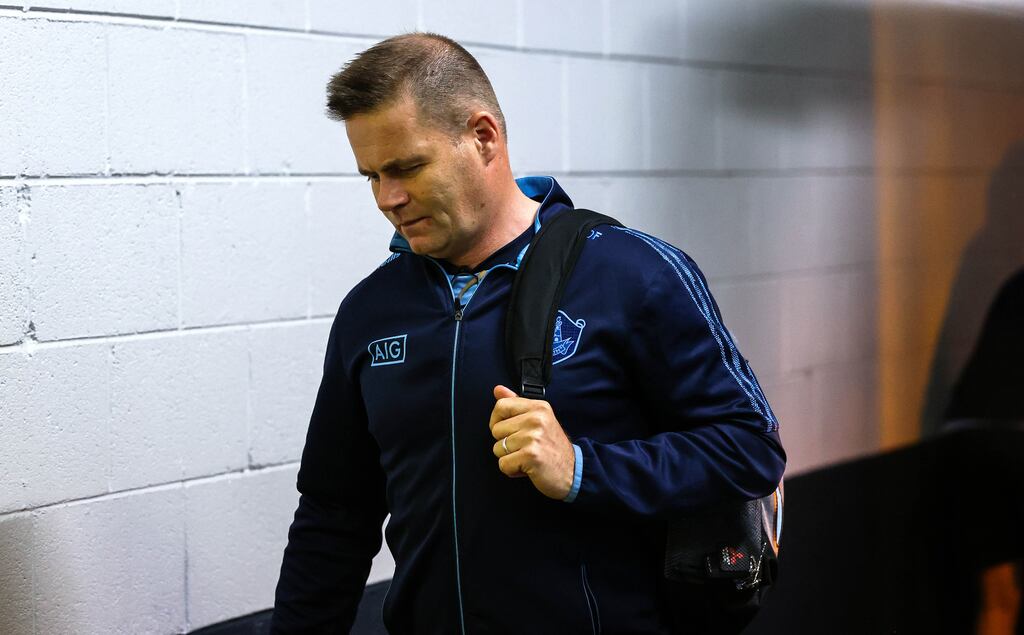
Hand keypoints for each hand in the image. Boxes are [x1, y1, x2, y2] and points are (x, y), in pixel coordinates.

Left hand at [488, 385, 575, 500]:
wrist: (574, 471)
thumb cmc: (553, 447)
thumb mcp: (539, 419)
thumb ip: (517, 403)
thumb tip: (498, 389)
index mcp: (538, 407)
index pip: (501, 406)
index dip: (497, 421)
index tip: (507, 430)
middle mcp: (536, 419)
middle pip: (496, 430)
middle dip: (506, 443)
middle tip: (526, 447)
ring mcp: (533, 437)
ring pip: (498, 448)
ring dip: (510, 458)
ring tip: (528, 457)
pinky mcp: (530, 455)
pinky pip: (503, 464)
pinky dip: (512, 470)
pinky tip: (527, 467)